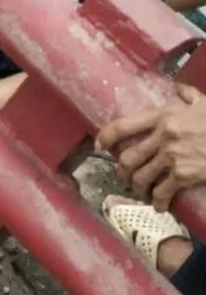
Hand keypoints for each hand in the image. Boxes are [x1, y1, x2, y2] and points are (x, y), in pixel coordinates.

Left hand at [97, 84, 205, 210]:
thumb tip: (179, 88)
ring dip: (138, 188)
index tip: (99, 145)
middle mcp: (163, 135)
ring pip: (140, 177)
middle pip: (127, 158)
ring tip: (143, 192)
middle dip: (123, 171)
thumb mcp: (205, 102)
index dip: (106, 136)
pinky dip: (158, 202)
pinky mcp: (184, 174)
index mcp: (165, 116)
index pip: (123, 125)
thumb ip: (189, 96)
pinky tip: (160, 206)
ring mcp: (172, 156)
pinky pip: (161, 192)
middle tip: (125, 177)